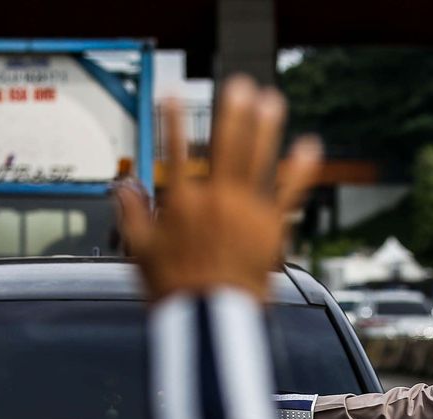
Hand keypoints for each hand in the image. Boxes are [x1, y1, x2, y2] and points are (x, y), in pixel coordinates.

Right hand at [118, 76, 321, 302]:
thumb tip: (123, 189)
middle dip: (232, 111)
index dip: (172, 121)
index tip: (173, 97)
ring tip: (272, 101)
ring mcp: (247, 210)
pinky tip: (309, 146)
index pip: (175, 151)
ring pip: (259, 158)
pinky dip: (301, 168)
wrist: (210, 316)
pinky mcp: (272, 227)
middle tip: (239, 88)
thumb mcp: (140, 252)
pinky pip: (290, 191)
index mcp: (182, 203)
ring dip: (267, 126)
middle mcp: (216, 199)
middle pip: (226, 145)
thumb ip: (132, 215)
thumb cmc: (175, 289)